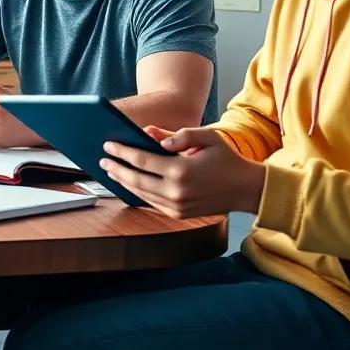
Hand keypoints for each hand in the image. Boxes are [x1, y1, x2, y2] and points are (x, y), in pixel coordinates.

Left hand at [100, 127, 264, 218]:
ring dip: (123, 181)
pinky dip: (137, 192)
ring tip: (111, 170)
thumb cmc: (226, 158)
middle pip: (136, 179)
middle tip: (102, 159)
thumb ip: (178, 134)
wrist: (246, 189)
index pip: (142, 160)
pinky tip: (129, 183)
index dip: (122, 152)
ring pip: (141, 193)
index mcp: (181, 170)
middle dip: (116, 168)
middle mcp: (176, 191)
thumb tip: (151, 135)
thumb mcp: (206, 137)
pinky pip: (151, 202)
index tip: (108, 144)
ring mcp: (177, 206)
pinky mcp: (179, 214)